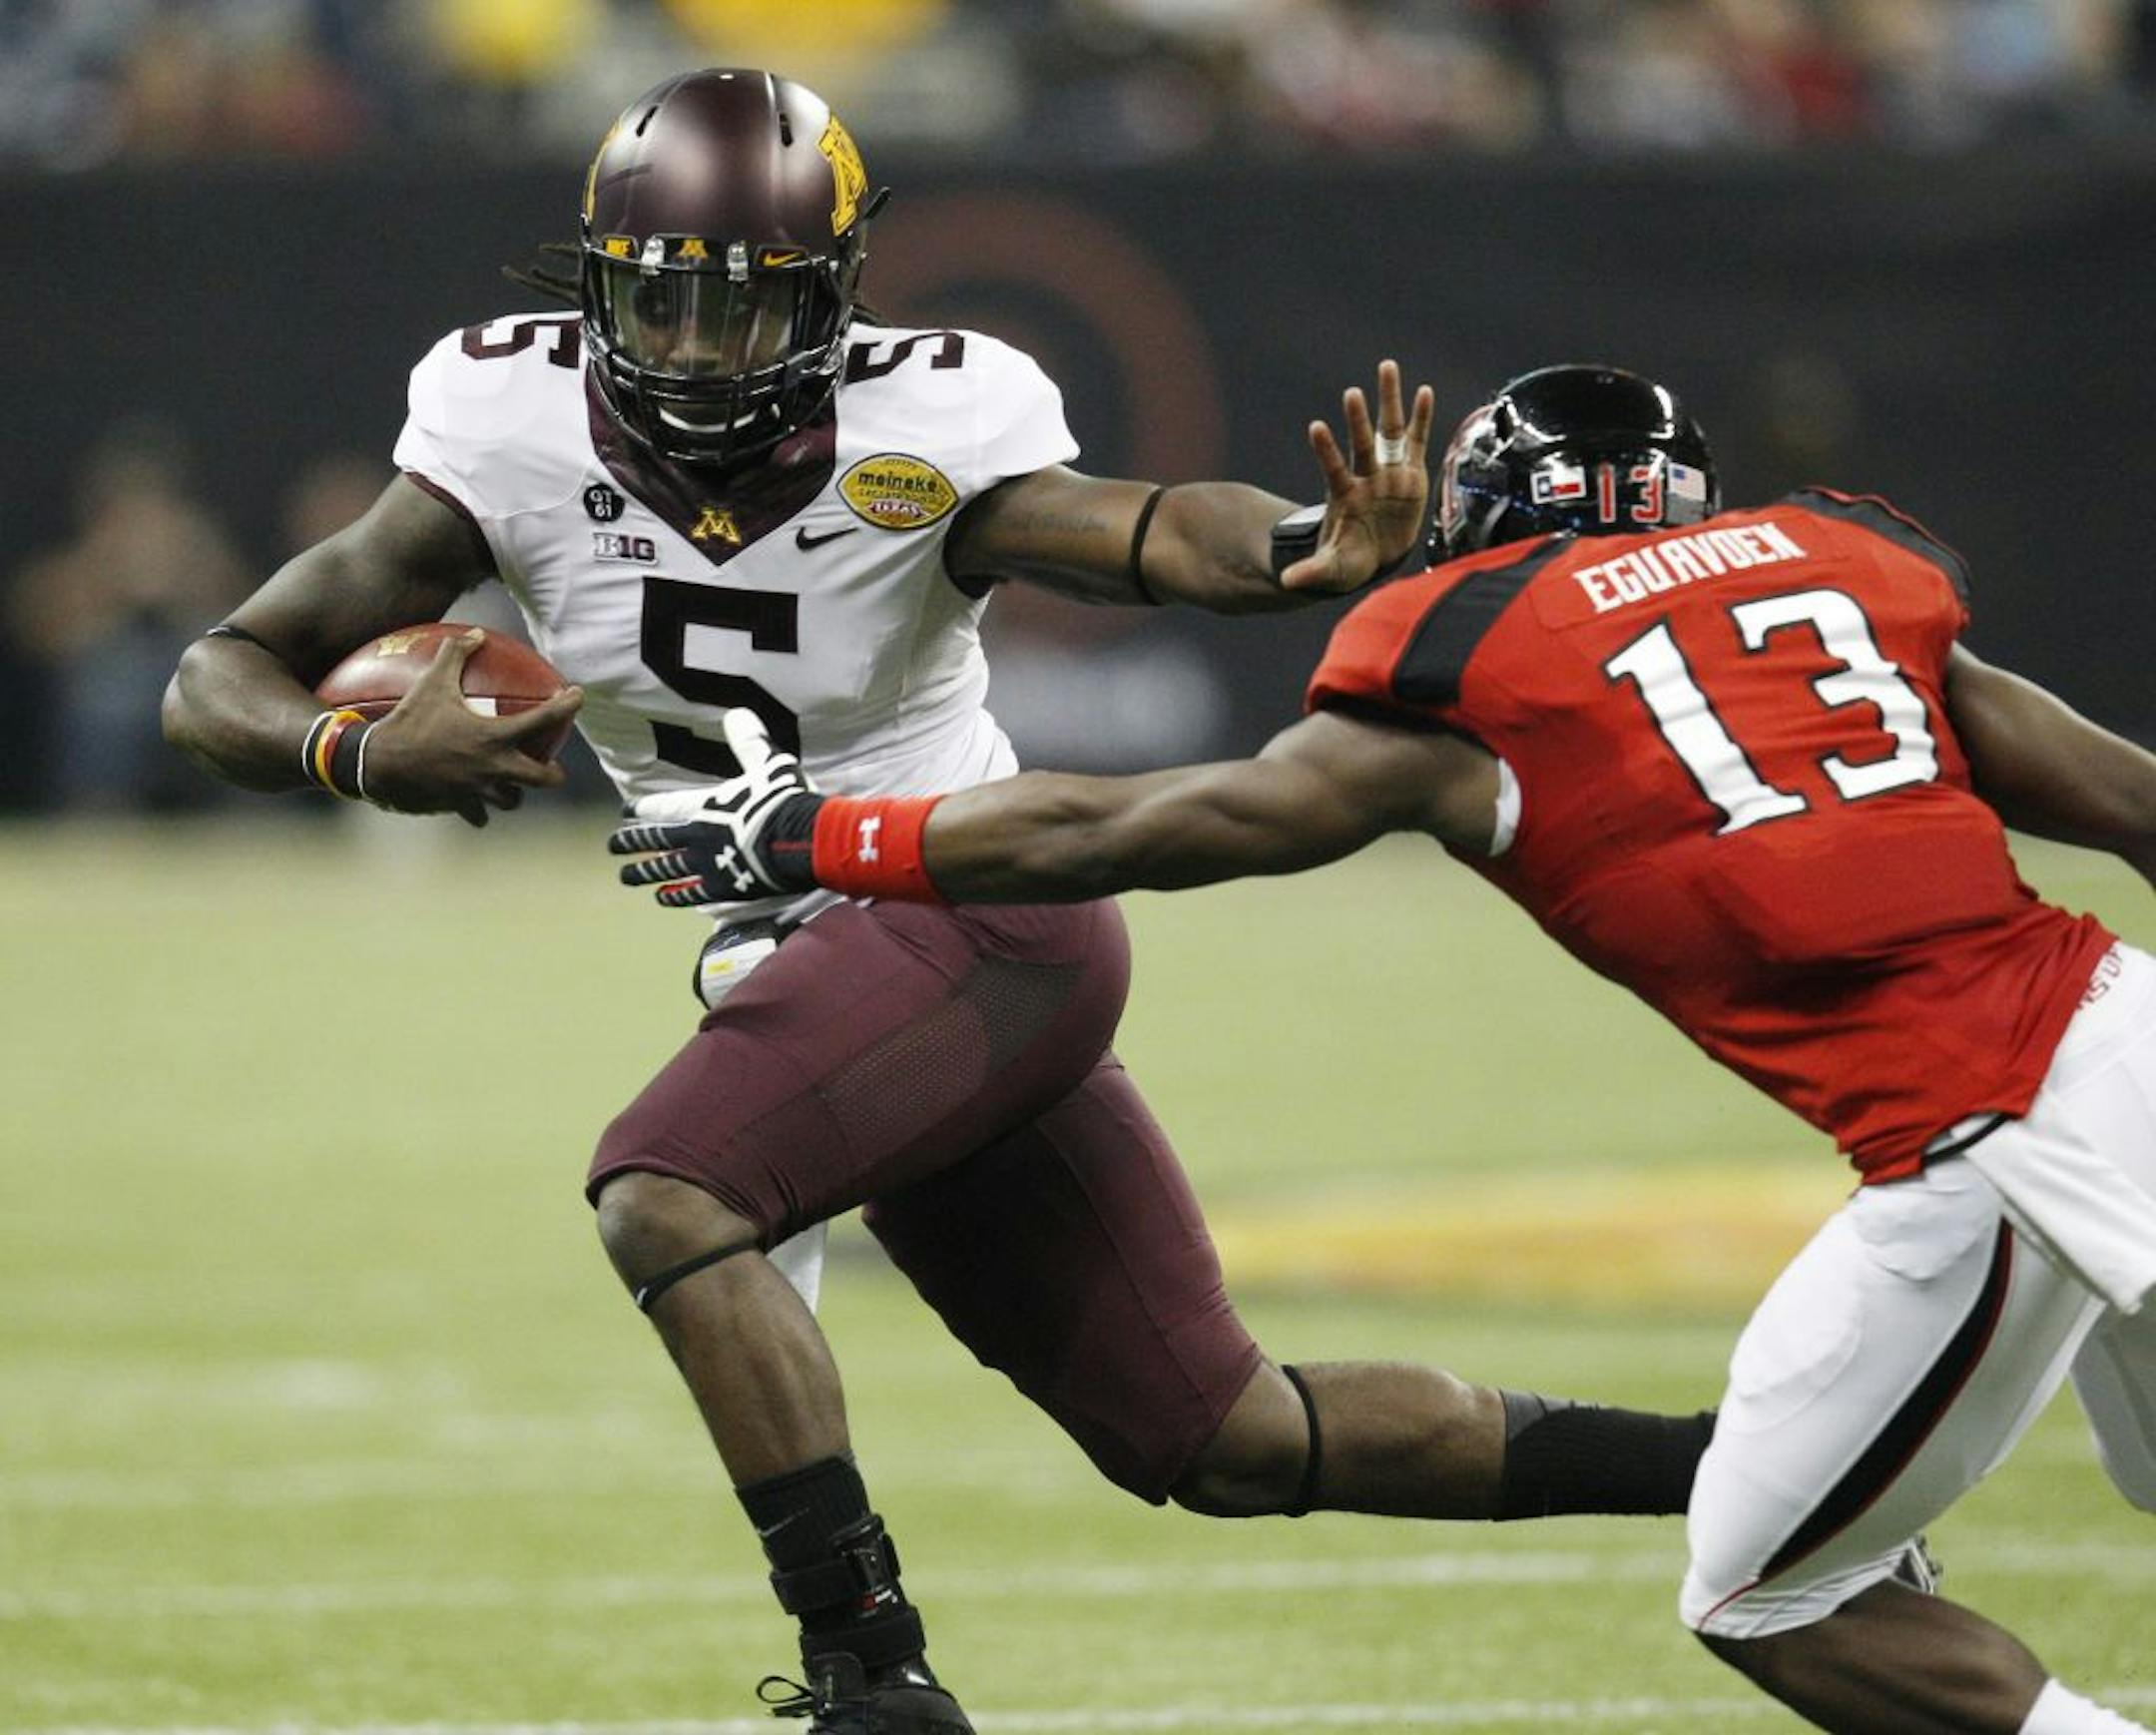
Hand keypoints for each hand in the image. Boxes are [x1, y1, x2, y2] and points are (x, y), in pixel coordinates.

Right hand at [362, 630, 582, 826]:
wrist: (377, 764)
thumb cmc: (408, 720)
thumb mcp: (431, 682)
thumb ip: (456, 654)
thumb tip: (476, 633)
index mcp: (495, 736)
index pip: (545, 720)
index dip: (568, 706)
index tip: (578, 696)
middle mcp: (495, 767)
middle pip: (543, 778)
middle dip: (553, 773)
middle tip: (552, 764)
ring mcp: (479, 790)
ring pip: (512, 800)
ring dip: (515, 792)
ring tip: (513, 782)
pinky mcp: (460, 806)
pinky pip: (479, 814)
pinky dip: (480, 809)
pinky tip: (477, 802)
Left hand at [608, 710, 822, 906]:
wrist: (801, 840)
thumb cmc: (785, 801)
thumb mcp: (769, 764)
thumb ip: (749, 742)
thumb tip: (737, 713)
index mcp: (708, 806)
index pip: (666, 806)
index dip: (644, 808)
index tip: (625, 811)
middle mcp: (699, 836)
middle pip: (657, 840)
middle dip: (632, 842)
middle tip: (612, 846)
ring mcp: (707, 864)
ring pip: (666, 869)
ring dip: (643, 872)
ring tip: (624, 876)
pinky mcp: (722, 887)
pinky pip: (691, 893)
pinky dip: (675, 895)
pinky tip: (661, 897)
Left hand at [1281, 359, 1436, 593]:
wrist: (1374, 558)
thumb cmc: (1350, 562)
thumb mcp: (1331, 570)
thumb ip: (1312, 572)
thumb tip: (1286, 583)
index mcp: (1345, 497)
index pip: (1333, 468)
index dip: (1325, 449)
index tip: (1316, 427)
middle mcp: (1366, 478)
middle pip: (1362, 443)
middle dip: (1358, 418)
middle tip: (1351, 392)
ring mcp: (1388, 473)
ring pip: (1389, 432)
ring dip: (1389, 401)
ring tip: (1386, 367)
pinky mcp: (1411, 475)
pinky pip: (1417, 442)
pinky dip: (1421, 418)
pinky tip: (1424, 391)